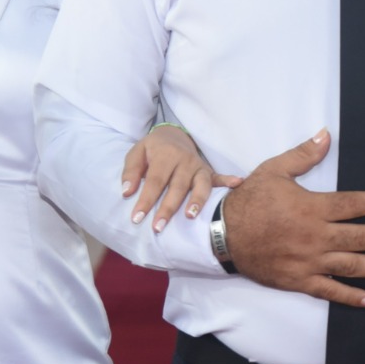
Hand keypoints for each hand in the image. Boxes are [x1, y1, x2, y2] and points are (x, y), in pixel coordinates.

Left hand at [121, 124, 241, 232]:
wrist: (173, 135)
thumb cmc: (152, 150)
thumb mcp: (136, 154)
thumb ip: (131, 172)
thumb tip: (126, 192)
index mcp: (165, 155)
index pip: (155, 181)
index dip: (146, 200)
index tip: (137, 218)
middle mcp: (184, 161)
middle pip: (177, 187)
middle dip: (168, 208)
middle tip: (158, 227)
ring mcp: (198, 166)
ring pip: (200, 185)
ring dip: (197, 201)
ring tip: (190, 216)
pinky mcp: (208, 171)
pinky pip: (219, 177)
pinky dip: (229, 180)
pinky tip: (238, 183)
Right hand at [221, 129, 364, 306]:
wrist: (222, 235)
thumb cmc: (249, 201)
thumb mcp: (274, 170)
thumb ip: (303, 155)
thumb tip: (326, 135)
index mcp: (312, 208)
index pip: (353, 204)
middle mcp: (315, 237)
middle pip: (359, 237)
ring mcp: (308, 261)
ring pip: (350, 265)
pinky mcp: (298, 280)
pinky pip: (328, 291)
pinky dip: (349, 296)